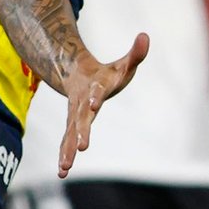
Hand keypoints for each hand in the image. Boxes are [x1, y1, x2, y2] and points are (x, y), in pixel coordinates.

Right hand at [58, 32, 149, 176]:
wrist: (78, 77)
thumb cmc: (107, 74)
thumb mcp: (123, 64)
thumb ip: (135, 53)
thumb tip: (145, 36)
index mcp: (95, 87)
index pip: (96, 91)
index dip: (95, 95)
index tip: (94, 103)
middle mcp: (82, 104)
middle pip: (81, 119)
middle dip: (81, 132)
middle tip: (81, 148)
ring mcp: (75, 116)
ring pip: (70, 134)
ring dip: (67, 151)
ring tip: (65, 168)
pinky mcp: (73, 127)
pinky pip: (67, 142)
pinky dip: (64, 156)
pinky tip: (62, 173)